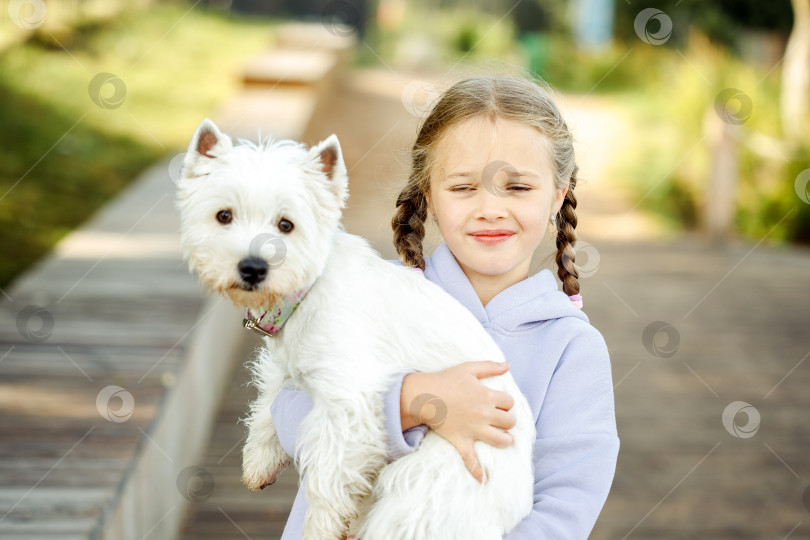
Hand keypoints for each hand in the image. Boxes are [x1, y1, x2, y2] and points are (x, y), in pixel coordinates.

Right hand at [400, 361, 515, 482]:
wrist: (423, 395)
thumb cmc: (446, 380)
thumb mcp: (468, 368)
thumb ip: (490, 366)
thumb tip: (508, 365)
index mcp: (487, 396)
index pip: (509, 402)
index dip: (506, 402)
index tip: (499, 402)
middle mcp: (484, 414)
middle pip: (509, 421)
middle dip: (508, 420)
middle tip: (501, 419)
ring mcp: (474, 429)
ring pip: (501, 440)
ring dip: (506, 440)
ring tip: (504, 439)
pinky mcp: (462, 441)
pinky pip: (471, 459)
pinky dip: (477, 471)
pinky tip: (484, 480)